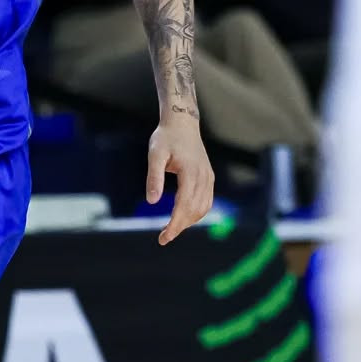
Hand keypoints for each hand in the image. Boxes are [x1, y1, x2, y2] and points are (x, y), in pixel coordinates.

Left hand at [146, 115, 214, 245]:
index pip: (184, 205)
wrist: (182, 123)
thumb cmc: (166, 138)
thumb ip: (154, 177)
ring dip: (189, 222)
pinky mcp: (209, 177)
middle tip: (163, 238)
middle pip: (194, 210)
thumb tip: (152, 202)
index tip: (164, 237)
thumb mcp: (155, 155)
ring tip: (171, 230)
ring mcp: (209, 177)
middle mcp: (204, 177)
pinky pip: (206, 201)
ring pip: (203, 208)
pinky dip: (196, 213)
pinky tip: (183, 218)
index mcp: (190, 173)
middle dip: (180, 227)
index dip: (175, 224)